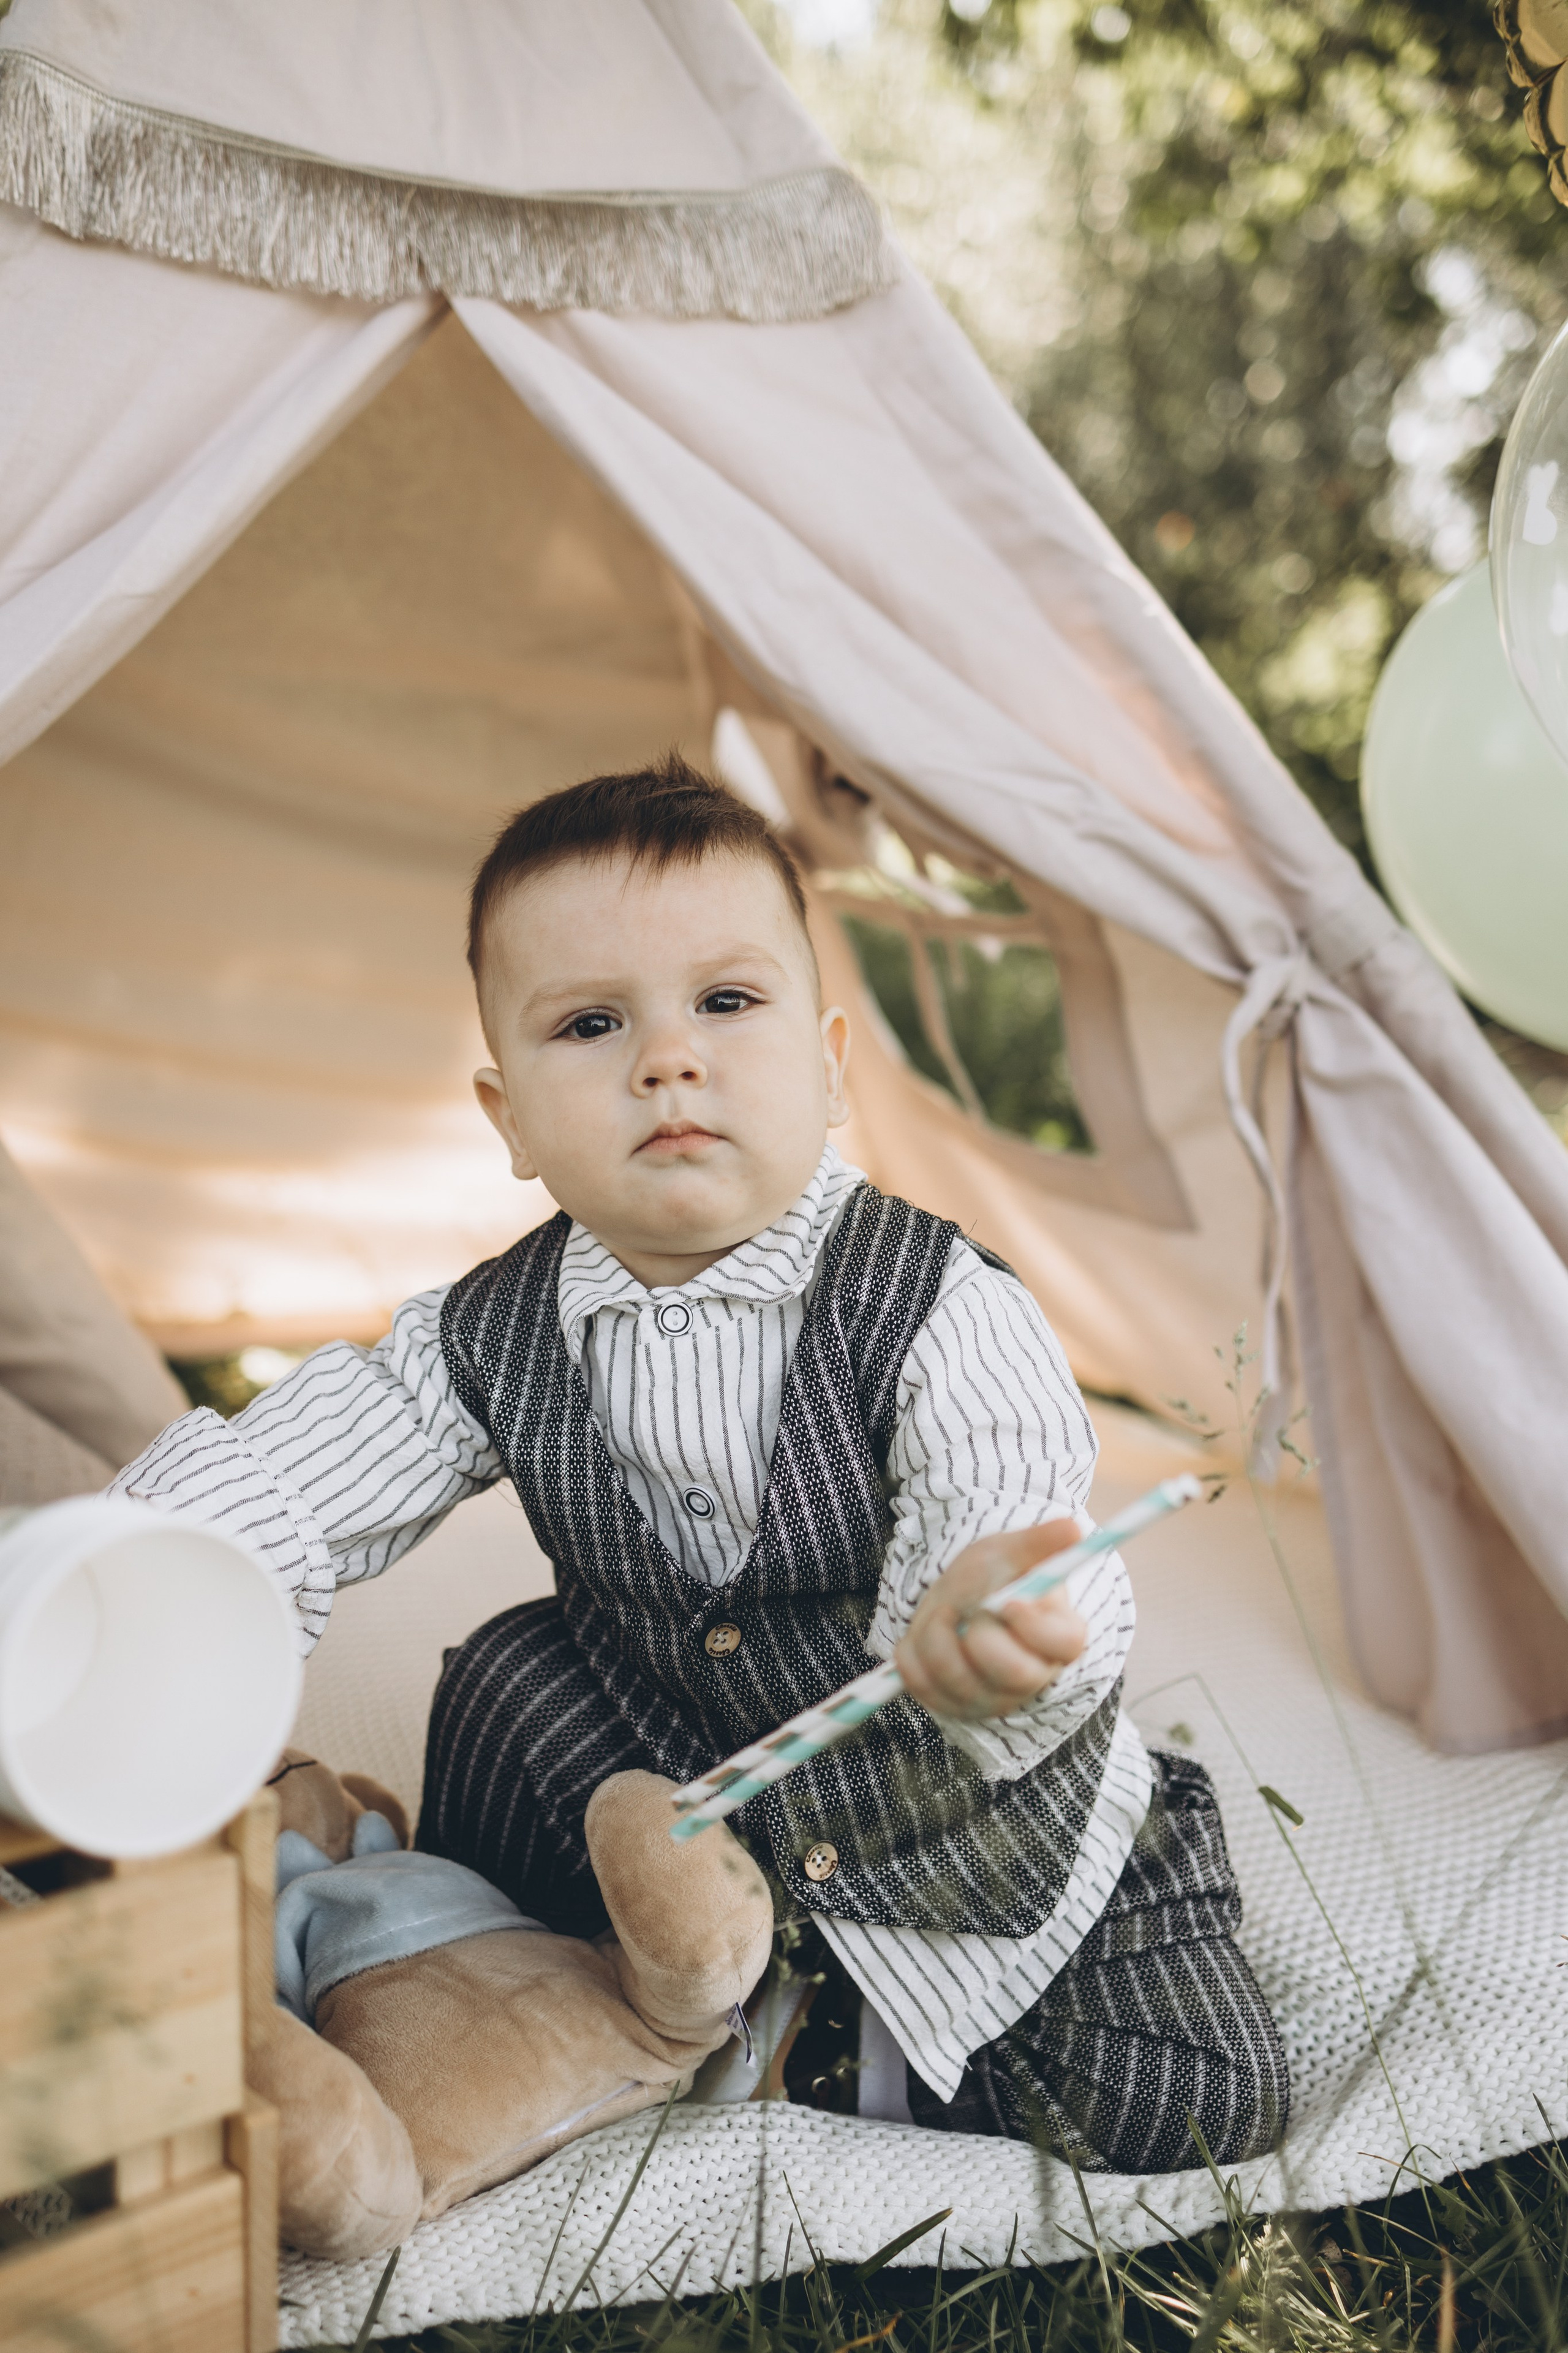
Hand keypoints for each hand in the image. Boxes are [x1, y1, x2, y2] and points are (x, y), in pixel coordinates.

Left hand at [894, 1521, 1087, 1723]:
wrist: (961, 1596)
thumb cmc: (997, 1576)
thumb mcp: (1016, 1551)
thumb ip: (1042, 1542)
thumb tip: (1074, 1528)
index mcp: (1058, 1636)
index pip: (1063, 1645)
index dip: (1034, 1627)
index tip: (1007, 1601)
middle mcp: (1032, 1676)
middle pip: (1014, 1675)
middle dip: (980, 1636)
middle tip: (964, 1609)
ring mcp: (991, 1698)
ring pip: (958, 1681)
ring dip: (937, 1635)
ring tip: (944, 1612)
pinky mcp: (952, 1706)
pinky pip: (922, 1686)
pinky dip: (912, 1653)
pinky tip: (925, 1635)